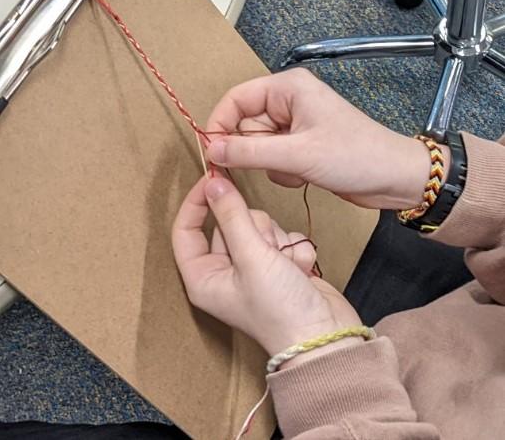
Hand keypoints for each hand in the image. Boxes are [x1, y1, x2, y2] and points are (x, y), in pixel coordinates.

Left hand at [172, 176, 360, 355]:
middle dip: (253, 228)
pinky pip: (281, 237)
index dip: (197, 202)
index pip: (186, 230)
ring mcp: (251, 268)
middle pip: (228, 223)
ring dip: (276, 239)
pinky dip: (293, 248)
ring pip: (258, 226)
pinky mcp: (278, 265)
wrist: (327, 337)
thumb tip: (213, 182)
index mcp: (203, 277)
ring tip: (285, 264)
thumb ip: (231, 215)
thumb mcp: (251, 257)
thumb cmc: (281, 310)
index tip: (213, 177)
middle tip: (266, 249)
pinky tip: (300, 270)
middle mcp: (224, 272)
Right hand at [205, 68, 449, 209]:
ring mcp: (293, 125)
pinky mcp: (299, 145)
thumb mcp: (297, 155)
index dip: (220, 126)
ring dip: (272, 165)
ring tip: (301, 168)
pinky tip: (306, 174)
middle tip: (276, 164)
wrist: (393, 178)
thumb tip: (211, 150)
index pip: (235, 100)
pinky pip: (271, 159)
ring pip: (256, 146)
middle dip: (255, 151)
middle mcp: (288, 101)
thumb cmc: (354, 156)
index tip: (212, 154)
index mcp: (288, 88)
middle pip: (244, 126)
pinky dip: (283, 171)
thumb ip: (249, 152)